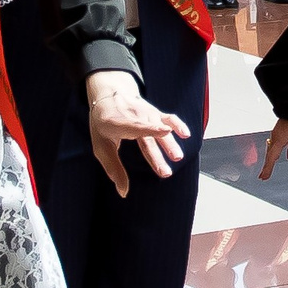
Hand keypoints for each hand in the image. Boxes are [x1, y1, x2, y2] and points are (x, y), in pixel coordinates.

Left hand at [87, 70, 189, 196]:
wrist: (109, 94)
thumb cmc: (103, 124)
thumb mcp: (101, 146)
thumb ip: (114, 169)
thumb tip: (123, 192)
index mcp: (118, 123)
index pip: (135, 126)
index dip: (150, 129)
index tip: (163, 132)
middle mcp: (135, 117)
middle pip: (148, 137)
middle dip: (157, 155)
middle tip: (165, 172)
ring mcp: (146, 114)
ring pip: (160, 129)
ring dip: (170, 144)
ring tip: (177, 157)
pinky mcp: (155, 113)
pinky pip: (169, 118)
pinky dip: (178, 124)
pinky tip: (186, 134)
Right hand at [259, 117, 287, 179]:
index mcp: (279, 139)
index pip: (271, 157)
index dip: (267, 168)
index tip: (263, 177)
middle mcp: (275, 137)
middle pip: (269, 154)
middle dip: (267, 165)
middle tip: (263, 176)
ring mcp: (276, 133)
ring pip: (271, 149)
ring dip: (269, 159)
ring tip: (268, 168)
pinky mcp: (278, 130)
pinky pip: (273, 144)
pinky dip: (272, 151)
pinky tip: (275, 154)